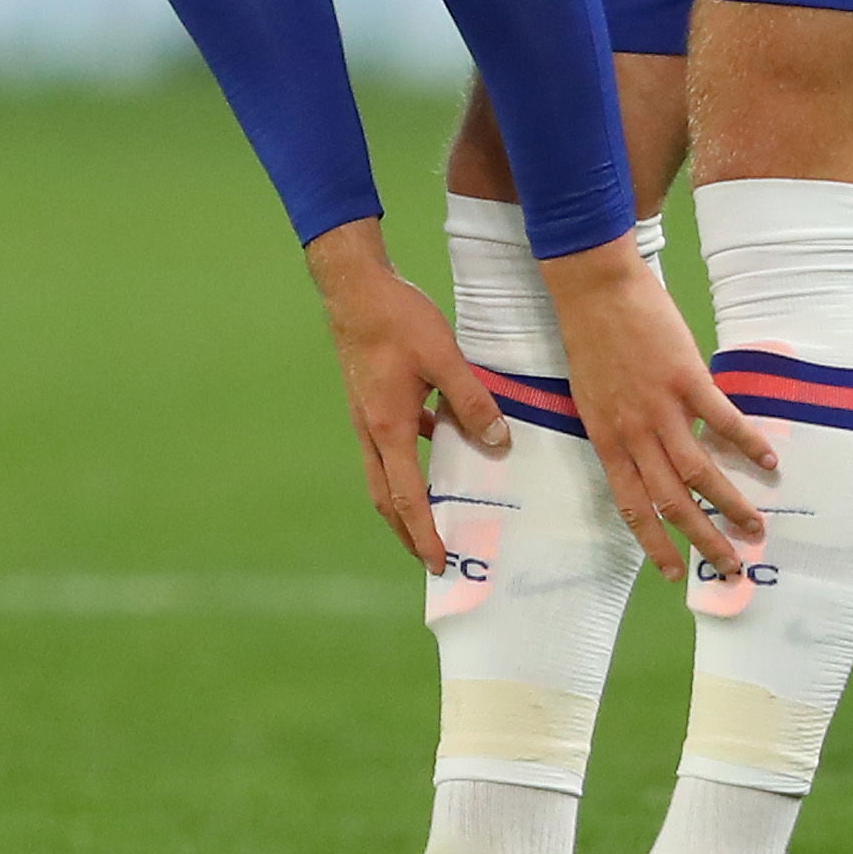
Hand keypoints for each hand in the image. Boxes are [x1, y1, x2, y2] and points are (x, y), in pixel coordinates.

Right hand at [306, 220, 510, 573]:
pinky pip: (392, 445)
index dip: (423, 534)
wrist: (354, 289)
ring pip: (385, 475)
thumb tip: (498, 443)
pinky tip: (440, 444)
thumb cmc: (397, 320)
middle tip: (433, 558)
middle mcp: (372, 432)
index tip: (439, 564)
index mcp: (389, 429)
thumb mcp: (444, 358)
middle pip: (386, 499)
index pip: (407, 498)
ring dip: (406, 501)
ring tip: (435, 515)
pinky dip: (412, 460)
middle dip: (408, 533)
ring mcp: (367, 418)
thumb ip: (472, 402)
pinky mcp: (371, 401)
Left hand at [542, 235, 777, 582]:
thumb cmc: (590, 339)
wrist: (594, 289)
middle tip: (730, 568)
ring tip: (755, 527)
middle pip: (671, 503)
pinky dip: (748, 444)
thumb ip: (619, 431)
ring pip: (700, 473)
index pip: (632, 507)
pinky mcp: (686, 378)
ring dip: (730, 505)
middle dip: (703, 542)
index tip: (673, 574)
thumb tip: (646, 457)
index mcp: (607, 440)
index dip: (654, 544)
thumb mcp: (592, 397)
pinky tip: (769, 462)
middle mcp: (634, 433)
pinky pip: (722, 421)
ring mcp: (662, 408)